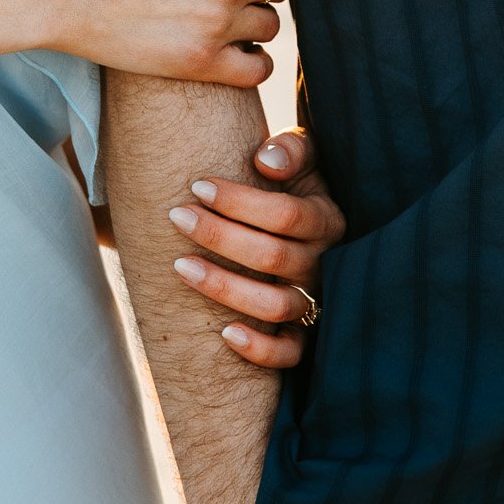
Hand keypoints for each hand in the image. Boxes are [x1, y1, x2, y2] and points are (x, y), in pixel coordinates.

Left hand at [168, 126, 345, 366]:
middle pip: (273, 257)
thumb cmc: (295, 182)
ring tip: (180, 265)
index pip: (285, 214)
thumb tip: (266, 161)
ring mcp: (316, 301)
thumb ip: (292, 149)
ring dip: (225, 288)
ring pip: (276, 306)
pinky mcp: (305, 335)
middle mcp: (324, 263)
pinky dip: (260, 349)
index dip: (239, 201)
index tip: (197, 186)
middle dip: (220, 236)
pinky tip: (223, 333)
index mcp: (326, 218)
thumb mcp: (303, 155)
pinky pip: (289, 354)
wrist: (306, 222)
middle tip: (176, 216)